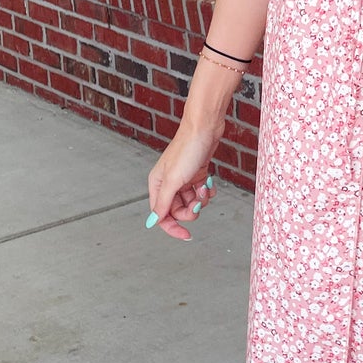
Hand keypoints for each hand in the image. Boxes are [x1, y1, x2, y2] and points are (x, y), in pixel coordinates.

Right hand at [145, 119, 222, 240]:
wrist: (205, 128)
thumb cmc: (188, 149)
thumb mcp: (173, 180)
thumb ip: (163, 203)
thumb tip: (153, 221)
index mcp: (157, 185)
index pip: (161, 215)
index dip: (173, 227)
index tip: (186, 235)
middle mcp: (168, 183)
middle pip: (177, 211)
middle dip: (191, 210)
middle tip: (198, 202)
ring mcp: (183, 179)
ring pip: (190, 202)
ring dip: (200, 200)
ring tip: (204, 188)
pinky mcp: (196, 174)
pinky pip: (200, 192)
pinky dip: (207, 192)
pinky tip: (209, 184)